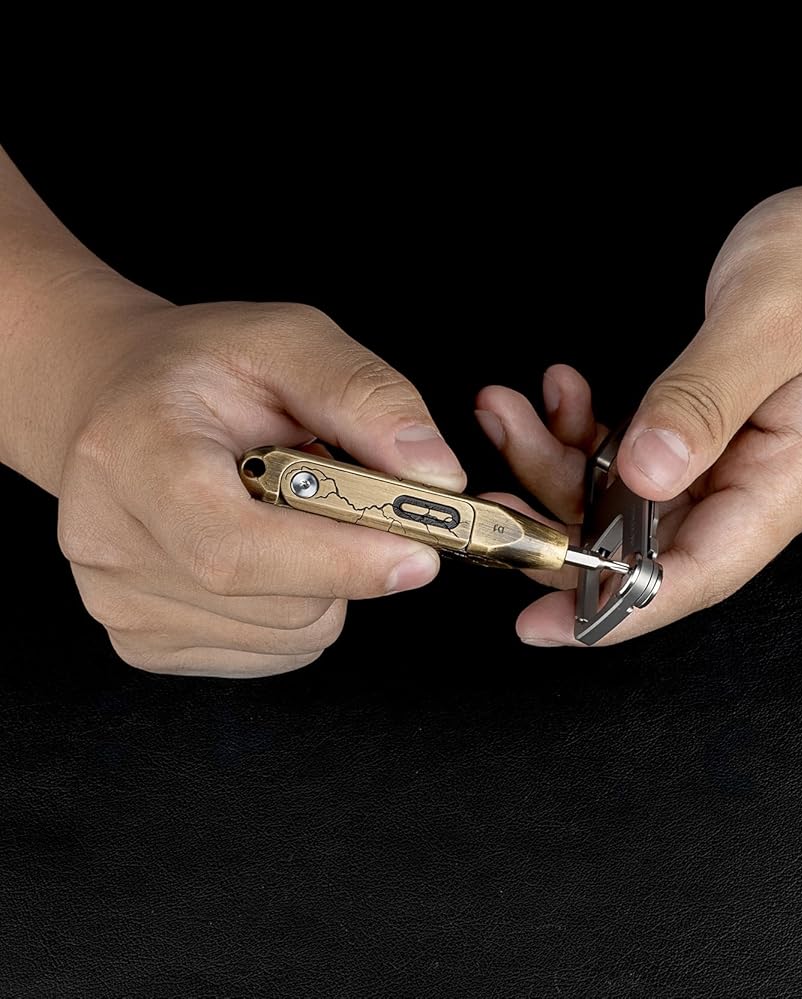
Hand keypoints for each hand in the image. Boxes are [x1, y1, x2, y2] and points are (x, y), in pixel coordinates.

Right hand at [56, 301, 465, 674]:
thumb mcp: (287, 338)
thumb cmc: (197, 366)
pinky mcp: (144, 643)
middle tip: (351, 499)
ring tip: (290, 512)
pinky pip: (274, 652)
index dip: (337, 562)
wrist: (111, 396)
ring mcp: (118, 602)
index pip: (235, 550)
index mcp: (132, 454)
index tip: (419, 552)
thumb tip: (435, 474)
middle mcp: (107, 540)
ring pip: (292, 635)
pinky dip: (300, 608)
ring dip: (328, 583)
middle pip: (282, 603)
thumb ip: (367, 396)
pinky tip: (271, 548)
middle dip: (351, 558)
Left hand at [476, 176, 801, 644]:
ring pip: (635, 501)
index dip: (621, 606)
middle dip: (565, 523)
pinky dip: (590, 433)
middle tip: (492, 494)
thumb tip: (644, 475)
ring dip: (565, 465)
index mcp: (800, 478)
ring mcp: (742, 463)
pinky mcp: (717, 435)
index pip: (704, 570)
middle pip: (655, 543)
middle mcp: (771, 486)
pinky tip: (562, 394)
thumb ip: (702, 400)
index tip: (543, 621)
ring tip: (509, 411)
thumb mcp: (767, 320)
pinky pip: (640, 460)